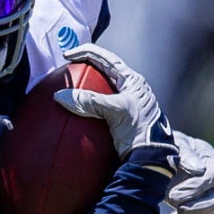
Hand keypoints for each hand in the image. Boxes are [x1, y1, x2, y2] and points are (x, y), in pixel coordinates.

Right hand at [57, 44, 172, 158]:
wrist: (152, 161)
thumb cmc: (140, 133)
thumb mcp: (117, 112)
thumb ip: (90, 102)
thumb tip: (60, 96)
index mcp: (133, 82)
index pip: (107, 59)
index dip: (86, 52)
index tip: (68, 55)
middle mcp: (129, 91)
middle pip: (102, 73)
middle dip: (84, 70)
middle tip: (66, 71)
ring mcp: (124, 108)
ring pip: (99, 93)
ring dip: (83, 92)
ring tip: (68, 94)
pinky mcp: (119, 124)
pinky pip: (97, 113)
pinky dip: (84, 113)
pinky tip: (73, 120)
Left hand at [163, 131, 213, 213]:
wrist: (161, 158)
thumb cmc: (168, 146)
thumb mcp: (174, 144)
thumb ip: (185, 154)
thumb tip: (198, 169)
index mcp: (211, 160)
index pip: (213, 177)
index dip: (196, 188)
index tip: (173, 195)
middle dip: (200, 208)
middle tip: (178, 210)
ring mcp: (211, 197)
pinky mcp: (202, 210)